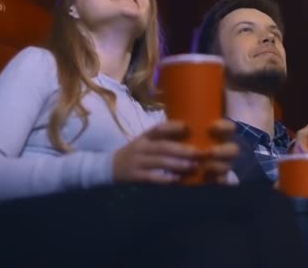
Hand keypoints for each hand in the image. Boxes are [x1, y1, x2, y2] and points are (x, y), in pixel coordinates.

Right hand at [113, 120, 238, 183]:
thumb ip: (161, 140)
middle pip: (163, 146)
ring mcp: (137, 162)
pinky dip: (165, 179)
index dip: (173, 126)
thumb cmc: (133, 154)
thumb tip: (188, 136)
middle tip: (199, 152)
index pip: (158, 128)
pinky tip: (177, 180)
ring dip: (178, 164)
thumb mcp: (144, 143)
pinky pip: (152, 177)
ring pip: (160, 162)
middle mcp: (141, 147)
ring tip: (193, 166)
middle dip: (183, 150)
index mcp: (144, 137)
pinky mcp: (135, 176)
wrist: (108, 167)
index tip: (188, 127)